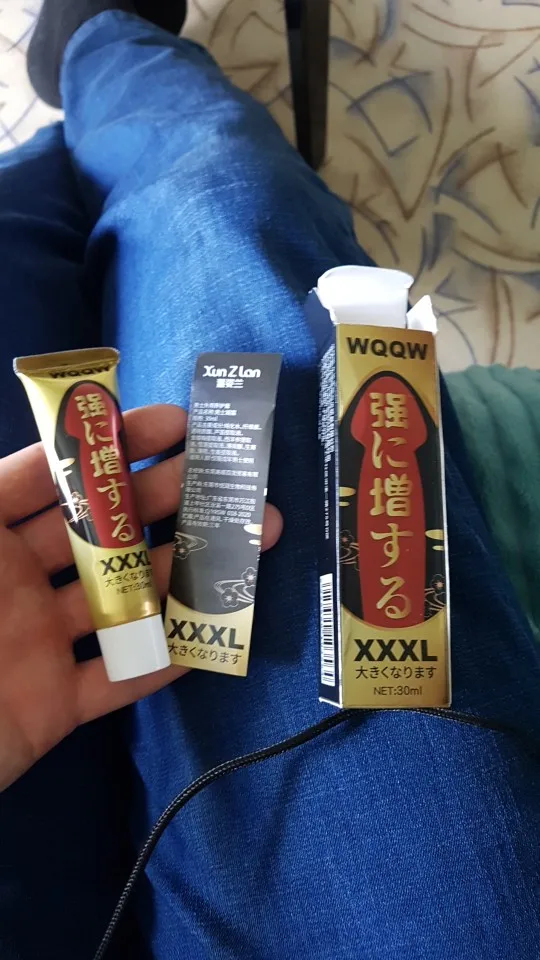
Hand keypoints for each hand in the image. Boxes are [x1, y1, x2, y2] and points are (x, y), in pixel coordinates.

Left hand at [0, 404, 281, 791]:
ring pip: (125, 600)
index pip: (51, 476)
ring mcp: (39, 643)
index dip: (110, 445)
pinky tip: (214, 632)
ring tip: (246, 544)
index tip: (172, 423)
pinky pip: (121, 679)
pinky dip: (168, 660)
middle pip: (102, 532)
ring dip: (186, 574)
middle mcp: (15, 582)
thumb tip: (36, 447)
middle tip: (223, 478)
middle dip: (163, 500)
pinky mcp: (55, 704)